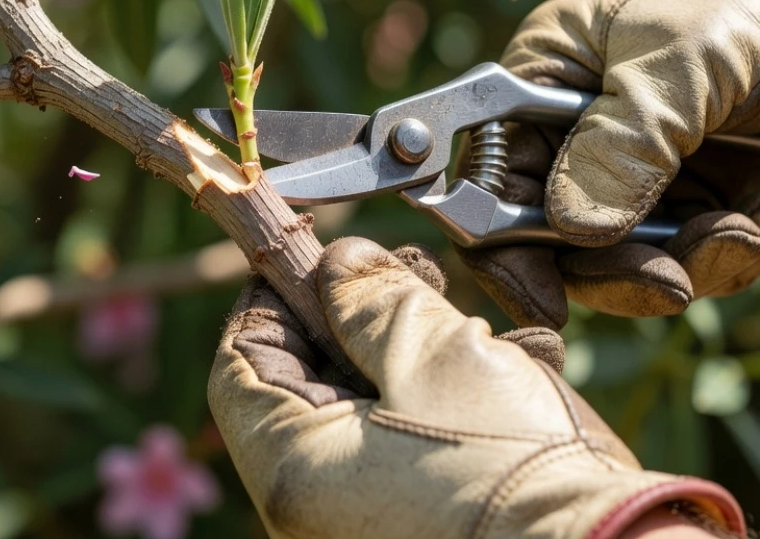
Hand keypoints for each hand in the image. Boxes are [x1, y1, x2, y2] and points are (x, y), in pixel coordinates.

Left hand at [209, 237, 744, 538]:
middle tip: (407, 267)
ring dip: (420, 344)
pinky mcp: (430, 514)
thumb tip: (337, 263)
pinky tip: (517, 365)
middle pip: (310, 377)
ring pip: (373, 401)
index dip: (270, 293)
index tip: (309, 247)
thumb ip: (372, 298)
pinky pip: (419, 439)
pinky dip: (456, 393)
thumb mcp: (435, 355)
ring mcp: (374, 510)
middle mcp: (321, 500)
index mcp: (294, 466)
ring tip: (474, 316)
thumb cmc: (510, 462)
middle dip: (360, 311)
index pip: (241, 363)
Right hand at [460, 0, 759, 327]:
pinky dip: (732, 251)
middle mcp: (574, 131)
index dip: (503, 243)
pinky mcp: (687, 196)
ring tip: (756, 225)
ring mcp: (633, 169)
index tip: (547, 301)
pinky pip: (687, 257)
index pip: (491, 178)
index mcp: (542, 79)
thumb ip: (621, 146)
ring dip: (693, 260)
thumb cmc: (754, 7)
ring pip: (627, 260)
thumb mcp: (680, 65)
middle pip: (557, 238)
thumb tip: (570, 230)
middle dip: (621, 267)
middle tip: (679, 280)